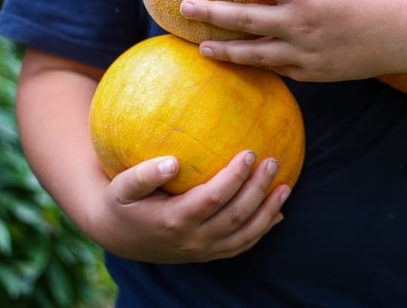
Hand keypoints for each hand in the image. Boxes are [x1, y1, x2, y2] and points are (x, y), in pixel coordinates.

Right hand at [94, 150, 289, 262]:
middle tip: (272, 161)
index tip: (249, 153)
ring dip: (268, 211)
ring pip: (244, 235)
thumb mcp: (122, 188)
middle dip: (258, 189)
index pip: (213, 199)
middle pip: (235, 216)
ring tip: (285, 186)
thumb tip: (172, 162)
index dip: (234, 177)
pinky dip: (262, 230)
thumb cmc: (122, 203)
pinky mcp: (209, 253)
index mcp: (173, 220)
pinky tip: (278, 211)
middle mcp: (192, 239)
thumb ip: (143, 175)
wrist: (120, 237)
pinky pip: (241, 245)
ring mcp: (203, 250)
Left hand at [180, 0, 406, 81]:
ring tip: (202, 47)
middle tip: (184, 8)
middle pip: (244, 19)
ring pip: (255, 54)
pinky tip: (246, 61)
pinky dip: (262, 64)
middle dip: (210, 13)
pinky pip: (280, 69)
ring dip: (226, 50)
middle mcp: (299, 24)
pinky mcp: (315, 73)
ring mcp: (305, 52)